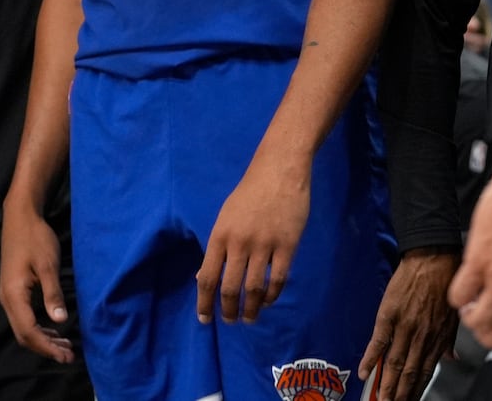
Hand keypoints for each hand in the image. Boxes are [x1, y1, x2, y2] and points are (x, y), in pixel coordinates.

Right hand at [0, 201, 75, 363]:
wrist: (20, 217)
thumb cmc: (35, 238)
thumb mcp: (48, 265)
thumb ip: (53, 293)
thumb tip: (60, 320)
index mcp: (14, 295)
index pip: (29, 331)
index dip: (47, 347)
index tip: (66, 355)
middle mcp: (7, 299)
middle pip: (24, 335)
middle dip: (46, 348)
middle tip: (69, 356)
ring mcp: (9, 296)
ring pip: (24, 328)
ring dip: (43, 340)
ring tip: (65, 347)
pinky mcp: (14, 291)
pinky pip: (25, 318)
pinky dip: (40, 328)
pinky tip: (55, 329)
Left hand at [197, 154, 309, 324]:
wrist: (279, 170)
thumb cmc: (250, 193)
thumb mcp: (225, 217)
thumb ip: (217, 248)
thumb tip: (203, 277)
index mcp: (220, 235)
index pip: (207, 278)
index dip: (204, 303)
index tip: (205, 320)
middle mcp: (239, 243)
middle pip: (230, 288)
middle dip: (228, 311)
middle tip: (230, 321)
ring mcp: (264, 245)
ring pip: (254, 288)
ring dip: (251, 309)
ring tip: (249, 318)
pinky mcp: (287, 245)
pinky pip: (278, 279)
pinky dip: (272, 295)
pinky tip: (267, 301)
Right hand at [359, 249, 458, 400]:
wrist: (434, 256)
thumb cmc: (445, 281)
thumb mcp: (454, 313)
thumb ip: (449, 339)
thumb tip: (452, 358)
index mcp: (438, 337)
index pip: (426, 372)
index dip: (417, 390)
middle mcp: (422, 336)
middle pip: (409, 373)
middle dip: (400, 394)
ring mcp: (405, 326)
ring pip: (394, 363)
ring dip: (387, 385)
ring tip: (381, 400)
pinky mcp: (389, 313)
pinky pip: (378, 341)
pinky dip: (370, 359)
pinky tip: (364, 373)